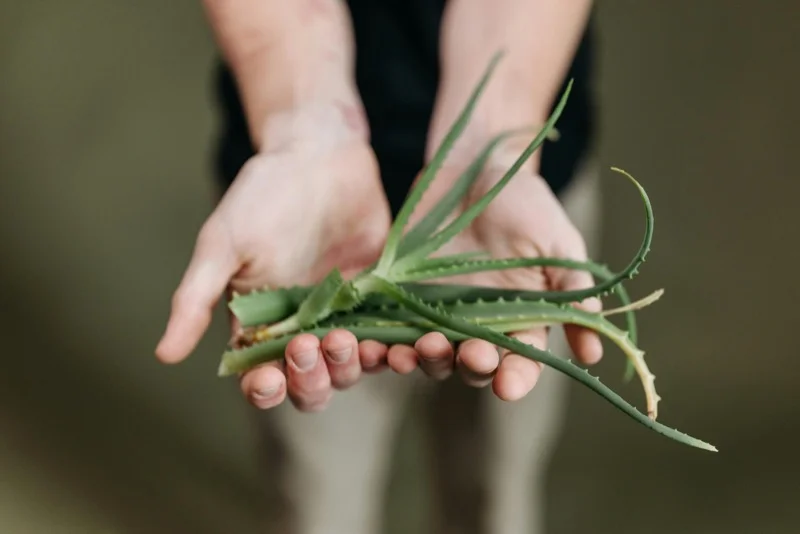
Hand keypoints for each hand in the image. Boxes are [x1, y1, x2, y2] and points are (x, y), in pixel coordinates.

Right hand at [155, 105, 391, 411]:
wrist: (319, 153)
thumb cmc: (262, 195)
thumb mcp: (222, 244)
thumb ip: (196, 299)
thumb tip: (163, 354)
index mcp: (260, 325)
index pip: (261, 379)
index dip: (266, 389)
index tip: (270, 377)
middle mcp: (303, 329)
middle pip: (311, 384)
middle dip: (312, 378)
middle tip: (313, 344)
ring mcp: (345, 316)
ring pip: (353, 368)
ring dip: (354, 367)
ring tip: (355, 342)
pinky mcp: (381, 299)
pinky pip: (392, 336)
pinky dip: (399, 349)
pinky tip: (406, 345)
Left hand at [386, 148, 602, 400]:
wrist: (474, 168)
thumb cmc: (524, 203)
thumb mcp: (557, 243)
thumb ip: (572, 292)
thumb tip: (594, 353)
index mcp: (520, 319)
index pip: (520, 362)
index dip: (516, 379)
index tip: (508, 386)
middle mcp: (478, 324)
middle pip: (473, 366)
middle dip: (472, 366)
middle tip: (470, 353)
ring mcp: (438, 312)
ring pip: (431, 355)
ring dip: (426, 360)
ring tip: (420, 349)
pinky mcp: (403, 296)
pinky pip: (392, 329)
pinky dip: (385, 343)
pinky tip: (379, 345)